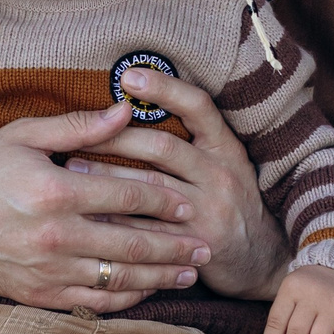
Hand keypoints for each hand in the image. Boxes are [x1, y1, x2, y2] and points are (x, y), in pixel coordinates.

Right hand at [0, 103, 211, 315]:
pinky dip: (124, 298)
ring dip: (159, 276)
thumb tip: (127, 110)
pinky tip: (147, 291)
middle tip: (207, 244)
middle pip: (131, 243)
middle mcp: (53, 236)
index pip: (126, 195)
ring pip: (117, 278)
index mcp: (54, 191)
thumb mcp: (24, 136)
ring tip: (190, 271)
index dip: (164, 201)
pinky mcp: (38, 294)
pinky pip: (92, 302)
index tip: (190, 203)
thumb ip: (78, 126)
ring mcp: (46, 270)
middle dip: (174, 245)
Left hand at [60, 69, 290, 300]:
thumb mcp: (224, 162)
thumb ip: (191, 138)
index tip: (128, 76)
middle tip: (78, 133)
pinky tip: (88, 212)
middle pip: (164, 146)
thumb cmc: (228, 200)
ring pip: (151, 187)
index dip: (165, 88)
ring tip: (72, 168)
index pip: (198, 106)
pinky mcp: (196, 243)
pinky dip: (116, 218)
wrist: (261, 258)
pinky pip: (149, 228)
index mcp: (225, 147)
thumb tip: (137, 108)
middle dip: (116, 138)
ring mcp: (210, 209)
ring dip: (107, 176)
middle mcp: (220, 174)